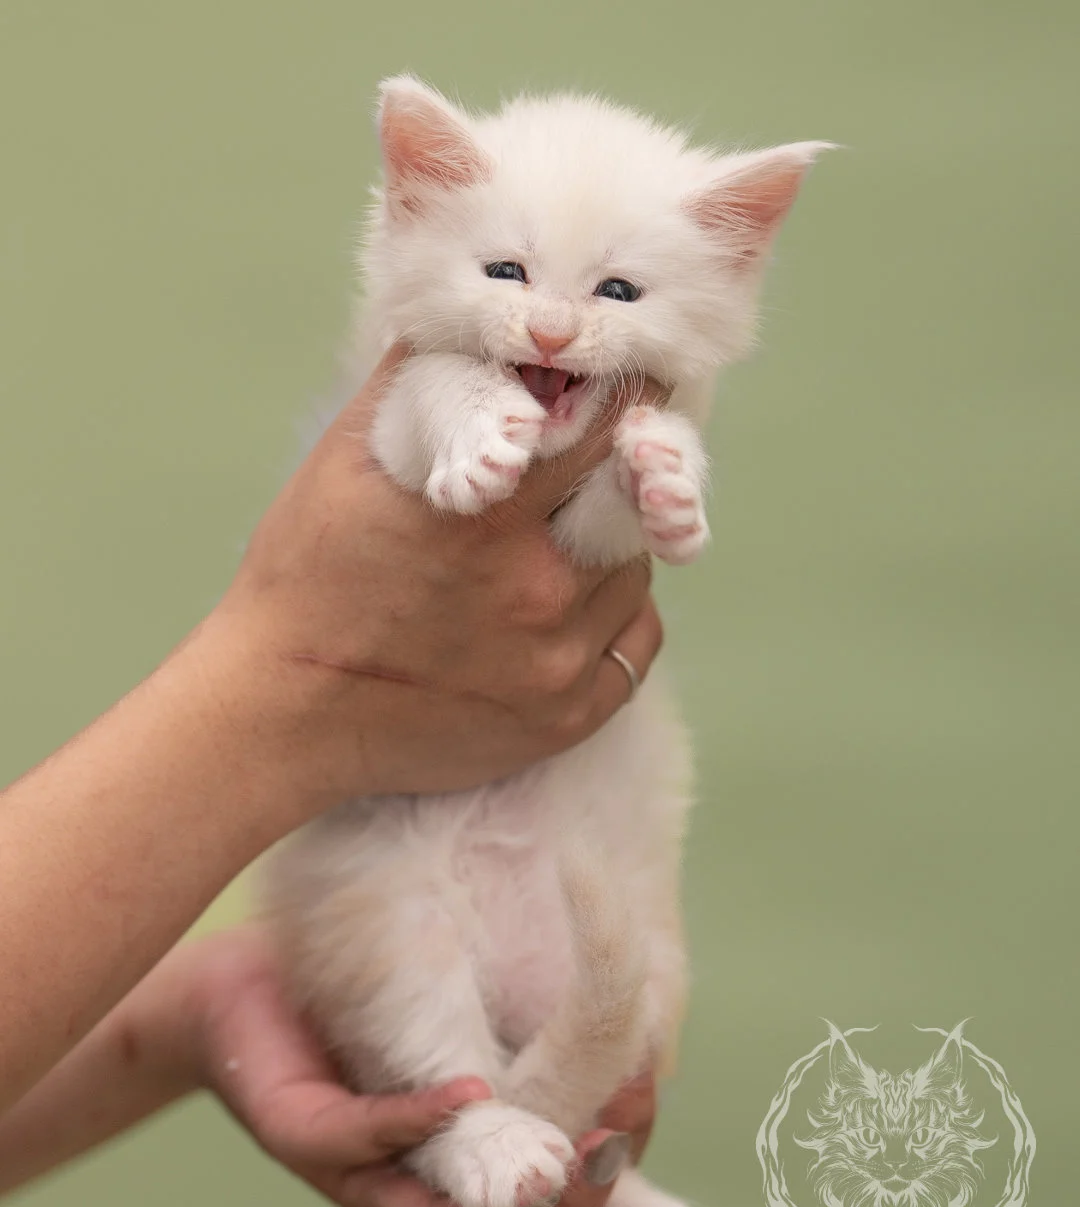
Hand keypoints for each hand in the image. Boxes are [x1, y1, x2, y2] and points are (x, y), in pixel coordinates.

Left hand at [194, 928, 653, 1206]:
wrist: (250, 978)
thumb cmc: (373, 993)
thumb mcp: (490, 1005)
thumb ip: (564, 1028)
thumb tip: (657, 1013)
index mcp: (490, 1164)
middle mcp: (433, 1189)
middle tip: (622, 1133)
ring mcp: (364, 1175)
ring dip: (514, 1188)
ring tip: (567, 1146)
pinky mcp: (304, 1134)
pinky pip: (364, 1144)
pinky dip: (421, 1123)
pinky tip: (471, 1088)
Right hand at [199, 348, 665, 804]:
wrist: (284, 715)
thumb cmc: (305, 582)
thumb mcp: (348, 461)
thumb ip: (423, 382)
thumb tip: (476, 323)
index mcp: (487, 514)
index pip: (603, 426)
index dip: (617, 400)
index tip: (618, 389)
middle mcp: (537, 589)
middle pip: (632, 498)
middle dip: (623, 469)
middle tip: (604, 459)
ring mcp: (558, 661)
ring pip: (634, 569)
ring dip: (610, 544)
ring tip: (558, 541)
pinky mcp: (568, 716)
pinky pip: (636, 642)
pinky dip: (617, 613)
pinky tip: (574, 601)